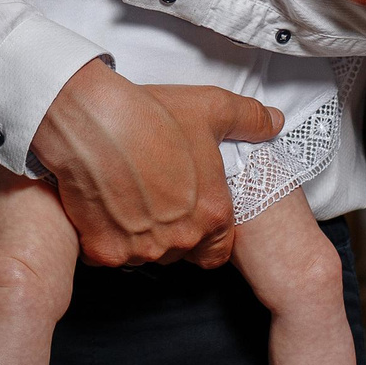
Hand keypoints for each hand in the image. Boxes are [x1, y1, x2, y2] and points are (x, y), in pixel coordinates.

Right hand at [29, 61, 282, 266]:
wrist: (92, 118)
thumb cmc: (151, 113)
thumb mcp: (212, 108)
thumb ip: (249, 120)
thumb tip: (273, 123)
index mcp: (212, 213)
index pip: (219, 249)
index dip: (208, 232)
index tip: (191, 211)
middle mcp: (180, 239)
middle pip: (182, 252)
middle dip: (173, 232)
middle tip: (156, 198)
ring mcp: (140, 249)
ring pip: (145, 256)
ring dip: (140, 236)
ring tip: (129, 197)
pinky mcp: (104, 251)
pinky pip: (110, 255)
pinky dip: (107, 237)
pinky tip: (104, 205)